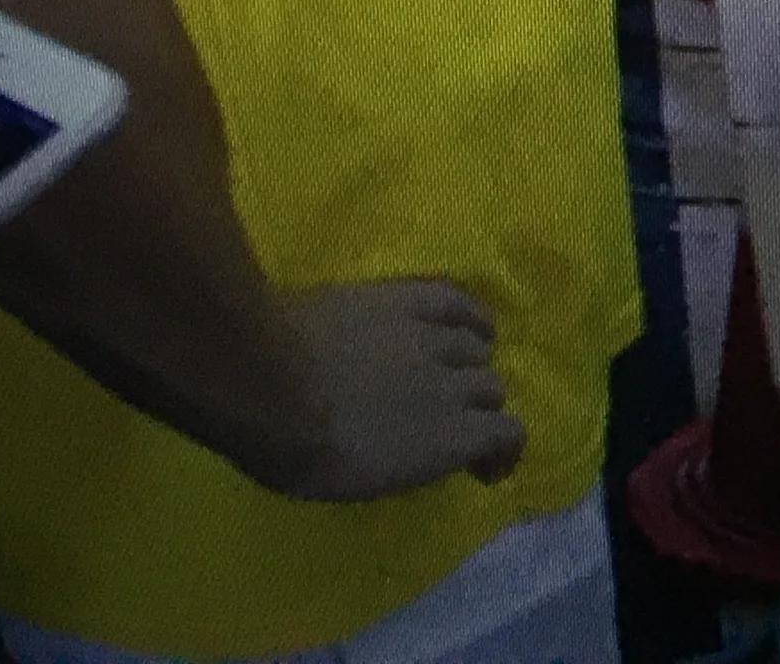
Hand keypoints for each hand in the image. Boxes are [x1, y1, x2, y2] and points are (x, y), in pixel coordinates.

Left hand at [256, 279, 521, 499]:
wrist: (272, 383)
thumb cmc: (303, 451)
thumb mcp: (362, 481)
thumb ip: (412, 460)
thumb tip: (425, 449)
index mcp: (446, 440)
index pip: (507, 435)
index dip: (504, 450)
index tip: (485, 466)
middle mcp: (453, 385)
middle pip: (492, 389)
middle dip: (481, 408)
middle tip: (456, 420)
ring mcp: (432, 335)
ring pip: (479, 346)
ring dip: (472, 364)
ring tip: (455, 369)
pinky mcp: (407, 297)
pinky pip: (458, 300)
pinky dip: (472, 316)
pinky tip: (470, 324)